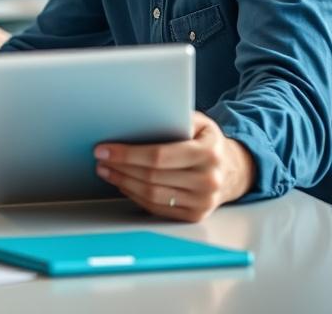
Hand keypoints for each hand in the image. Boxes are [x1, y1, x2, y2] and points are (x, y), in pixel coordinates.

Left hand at [94, 111, 255, 222]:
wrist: (231, 169)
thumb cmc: (206, 141)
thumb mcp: (198, 122)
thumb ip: (173, 118)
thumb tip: (136, 116)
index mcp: (208, 153)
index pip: (159, 156)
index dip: (127, 154)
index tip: (104, 149)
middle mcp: (208, 180)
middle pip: (151, 177)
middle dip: (120, 167)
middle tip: (100, 158)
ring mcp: (203, 201)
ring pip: (152, 195)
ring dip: (123, 182)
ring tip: (106, 170)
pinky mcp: (195, 215)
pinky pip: (157, 208)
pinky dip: (135, 196)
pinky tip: (123, 184)